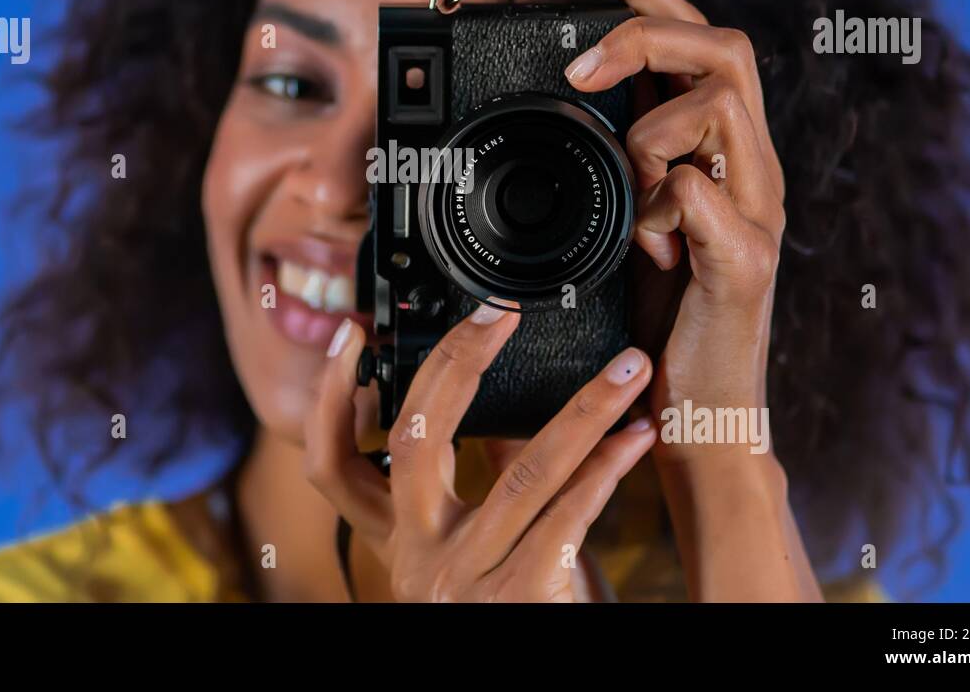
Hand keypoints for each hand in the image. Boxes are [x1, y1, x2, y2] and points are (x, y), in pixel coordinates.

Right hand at [306, 307, 656, 601]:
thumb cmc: (518, 610)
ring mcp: (465, 582)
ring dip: (586, 411)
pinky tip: (638, 436)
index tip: (354, 333)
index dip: (331, 397)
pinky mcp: (521, 599)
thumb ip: (481, 480)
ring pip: (524, 472)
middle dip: (456, 363)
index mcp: (396, 542)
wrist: (536, 679)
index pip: (333, 464)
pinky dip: (609, 469)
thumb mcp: (480, 549)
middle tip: (498, 313)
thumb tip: (495, 401)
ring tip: (628, 369)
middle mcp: (417, 560)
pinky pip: (569, 516)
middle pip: (416, 441)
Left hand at [564, 0, 786, 453]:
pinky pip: (715, 199)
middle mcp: (745, 164)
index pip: (690, 33)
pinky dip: (669, 201)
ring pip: (724, 104)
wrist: (693, 409)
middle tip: (577, 68)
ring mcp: (754, 210)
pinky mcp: (744, 265)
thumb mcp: (624, 214)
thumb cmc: (654, 312)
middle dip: (645, 33)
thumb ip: (616, 154)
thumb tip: (567, 89)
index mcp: (712, 144)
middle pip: (724, 46)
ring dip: (653, 129)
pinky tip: (647, 237)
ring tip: (625, 185)